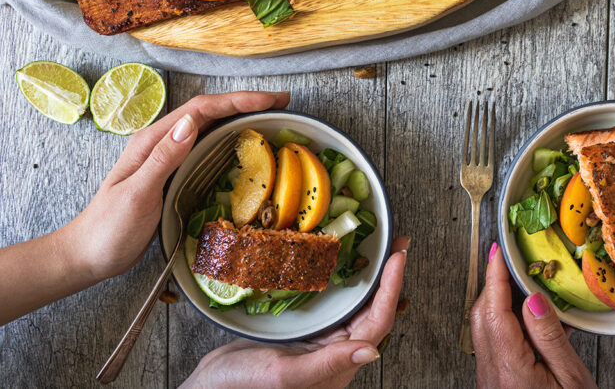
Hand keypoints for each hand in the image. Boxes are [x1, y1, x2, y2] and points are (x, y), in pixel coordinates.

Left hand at [67, 91, 289, 280]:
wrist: (89, 254)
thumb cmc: (110, 228)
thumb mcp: (137, 194)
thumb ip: (163, 158)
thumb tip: (191, 124)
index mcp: (152, 141)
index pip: (201, 110)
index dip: (237, 100)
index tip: (269, 100)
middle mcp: (161, 143)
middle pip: (208, 112)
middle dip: (245, 103)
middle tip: (281, 103)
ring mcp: (167, 158)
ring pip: (209, 127)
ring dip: (240, 117)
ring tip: (271, 116)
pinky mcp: (173, 173)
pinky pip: (206, 147)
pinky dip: (229, 139)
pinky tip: (243, 144)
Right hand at [181, 237, 409, 388]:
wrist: (211, 388)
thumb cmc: (242, 386)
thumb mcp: (285, 374)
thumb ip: (329, 363)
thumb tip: (372, 352)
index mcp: (338, 365)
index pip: (378, 322)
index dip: (392, 288)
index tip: (399, 258)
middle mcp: (336, 352)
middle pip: (375, 310)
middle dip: (389, 277)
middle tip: (398, 244)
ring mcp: (321, 341)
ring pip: (356, 305)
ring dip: (370, 277)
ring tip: (380, 249)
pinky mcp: (305, 332)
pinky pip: (333, 304)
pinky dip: (342, 282)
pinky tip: (340, 265)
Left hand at [470, 243, 596, 388]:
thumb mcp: (571, 380)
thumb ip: (550, 337)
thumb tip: (532, 299)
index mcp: (511, 368)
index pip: (494, 309)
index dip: (494, 276)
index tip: (497, 252)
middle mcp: (492, 373)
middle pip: (481, 316)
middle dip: (492, 284)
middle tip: (505, 261)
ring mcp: (490, 379)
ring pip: (482, 329)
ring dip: (494, 301)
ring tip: (514, 283)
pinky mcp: (494, 384)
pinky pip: (491, 344)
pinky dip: (501, 322)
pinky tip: (522, 318)